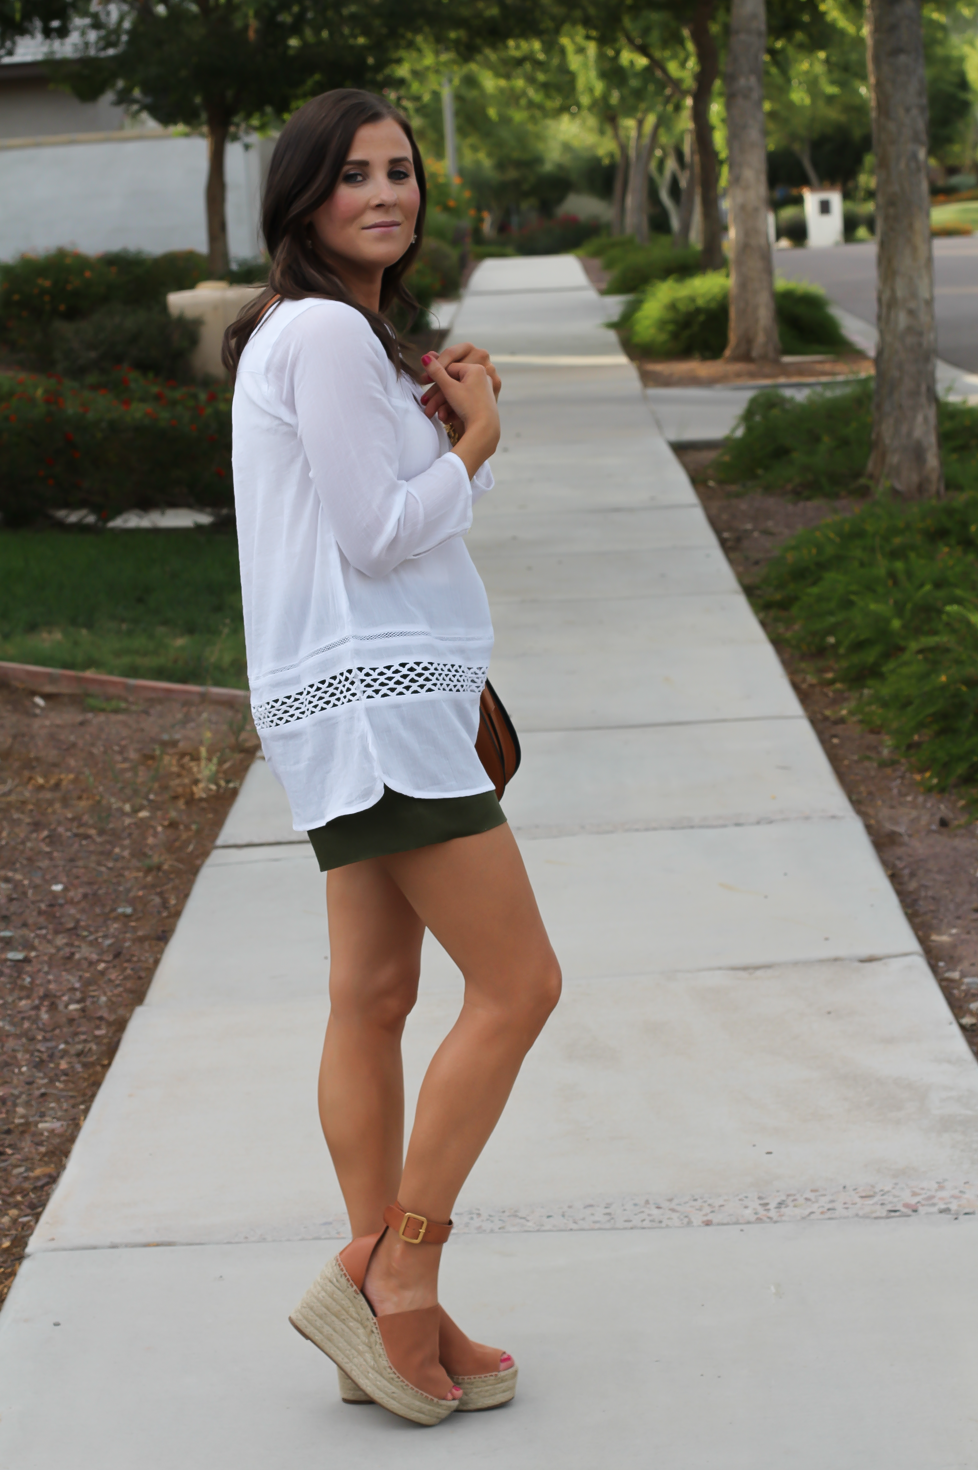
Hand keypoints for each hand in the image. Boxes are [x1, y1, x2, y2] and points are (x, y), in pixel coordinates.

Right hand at [421, 353, 499, 477]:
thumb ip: (435, 372)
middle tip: (425, 401)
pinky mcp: (484, 403)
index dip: (436, 376)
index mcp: (476, 368)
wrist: (484, 430)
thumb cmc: (469, 407)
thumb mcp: (448, 388)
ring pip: (458, 394)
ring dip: (444, 405)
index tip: (425, 382)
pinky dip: (455, 410)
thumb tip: (425, 357)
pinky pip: (465, 402)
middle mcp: (483, 376)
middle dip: (438, 396)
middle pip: (453, 383)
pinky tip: (447, 418)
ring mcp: (484, 390)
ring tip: (435, 414)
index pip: (450, 368)